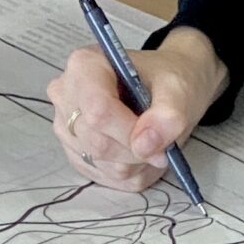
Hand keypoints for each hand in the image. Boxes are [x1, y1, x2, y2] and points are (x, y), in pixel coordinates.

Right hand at [45, 25, 226, 191]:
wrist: (164, 90)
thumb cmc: (166, 82)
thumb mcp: (178, 91)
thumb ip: (168, 115)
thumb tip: (144, 145)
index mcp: (85, 66)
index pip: (97, 111)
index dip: (130, 133)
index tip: (156, 138)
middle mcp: (66, 95)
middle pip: (97, 142)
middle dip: (136, 151)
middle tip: (161, 142)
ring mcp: (65, 127)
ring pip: (101, 163)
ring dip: (136, 163)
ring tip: (151, 142)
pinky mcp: (74, 153)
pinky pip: (103, 177)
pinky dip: (130, 173)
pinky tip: (140, 153)